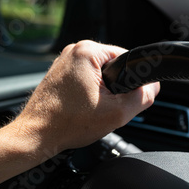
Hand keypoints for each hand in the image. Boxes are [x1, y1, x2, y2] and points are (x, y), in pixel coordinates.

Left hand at [10, 40, 159, 151]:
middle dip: (116, 87)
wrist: (36, 136)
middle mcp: (73, 51)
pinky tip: (83, 108)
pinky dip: (89, 93)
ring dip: (102, 91)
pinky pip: (85, 79)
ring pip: (99, 74)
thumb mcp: (118, 113)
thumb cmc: (67, 123)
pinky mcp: (58, 74)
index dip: (132, 79)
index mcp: (87, 51)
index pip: (126, 57)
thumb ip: (143, 97)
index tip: (123, 97)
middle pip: (113, 66)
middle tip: (105, 106)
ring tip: (92, 109)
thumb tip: (153, 87)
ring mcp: (63, 62)